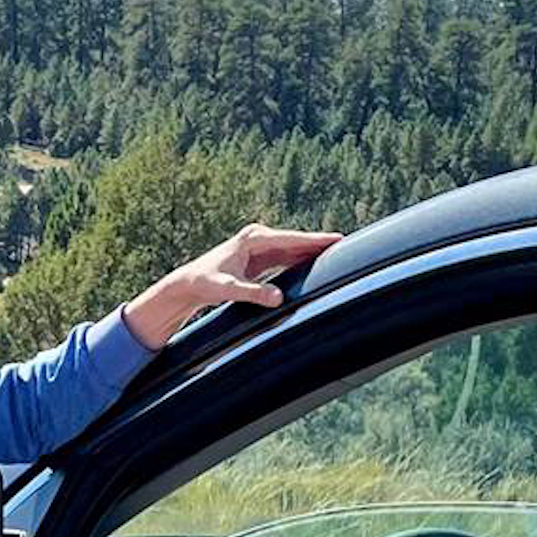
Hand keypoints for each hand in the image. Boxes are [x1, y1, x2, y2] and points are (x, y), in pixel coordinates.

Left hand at [122, 224, 341, 348]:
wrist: (190, 283)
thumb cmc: (205, 284)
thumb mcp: (228, 290)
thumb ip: (253, 293)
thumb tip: (278, 298)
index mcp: (254, 240)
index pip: (291, 239)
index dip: (314, 240)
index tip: (336, 239)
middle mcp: (258, 238)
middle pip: (296, 241)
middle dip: (320, 242)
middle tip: (347, 244)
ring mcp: (260, 246)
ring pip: (294, 248)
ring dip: (314, 250)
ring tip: (339, 252)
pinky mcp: (261, 257)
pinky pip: (288, 256)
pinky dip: (303, 258)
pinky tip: (319, 261)